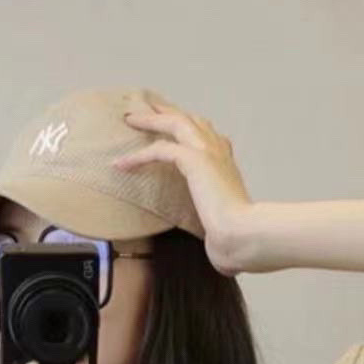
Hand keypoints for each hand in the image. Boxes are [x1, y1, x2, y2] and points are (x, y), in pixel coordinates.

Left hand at [114, 94, 254, 276]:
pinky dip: (138, 156)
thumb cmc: (237, 240)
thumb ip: (219, 231)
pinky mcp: (195, 160)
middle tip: (147, 108)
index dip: (190, 127)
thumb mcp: (224, 228)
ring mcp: (208, 152)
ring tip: (130, 119)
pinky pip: (160, 149)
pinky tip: (121, 164)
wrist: (242, 236)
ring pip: (174, 123)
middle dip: (167, 112)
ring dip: (150, 120)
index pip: (208, 135)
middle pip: (190, 120)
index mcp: (227, 164)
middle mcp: (219, 152)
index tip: (174, 124)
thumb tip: (221, 255)